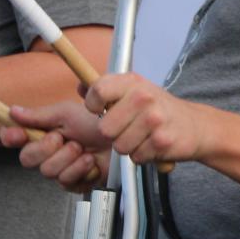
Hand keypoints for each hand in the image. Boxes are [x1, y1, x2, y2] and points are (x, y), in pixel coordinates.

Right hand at [1, 99, 110, 192]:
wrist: (121, 139)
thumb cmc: (97, 124)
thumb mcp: (67, 114)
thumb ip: (38, 116)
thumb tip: (14, 112)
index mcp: (42, 134)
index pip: (14, 137)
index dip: (10, 137)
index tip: (15, 134)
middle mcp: (47, 153)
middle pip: (27, 159)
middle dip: (47, 148)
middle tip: (64, 138)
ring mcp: (59, 170)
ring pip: (48, 171)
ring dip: (69, 158)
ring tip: (84, 150)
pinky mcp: (73, 184)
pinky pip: (66, 181)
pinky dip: (81, 169)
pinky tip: (90, 163)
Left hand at [2, 73, 205, 192]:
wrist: (192, 126)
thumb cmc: (151, 109)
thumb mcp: (122, 93)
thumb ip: (86, 96)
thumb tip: (46, 98)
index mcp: (128, 81)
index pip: (94, 91)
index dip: (92, 106)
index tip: (98, 111)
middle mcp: (141, 95)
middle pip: (104, 128)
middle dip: (110, 136)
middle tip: (123, 129)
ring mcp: (154, 118)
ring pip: (119, 146)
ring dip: (125, 148)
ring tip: (137, 137)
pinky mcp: (163, 140)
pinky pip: (135, 157)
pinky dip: (140, 157)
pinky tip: (150, 145)